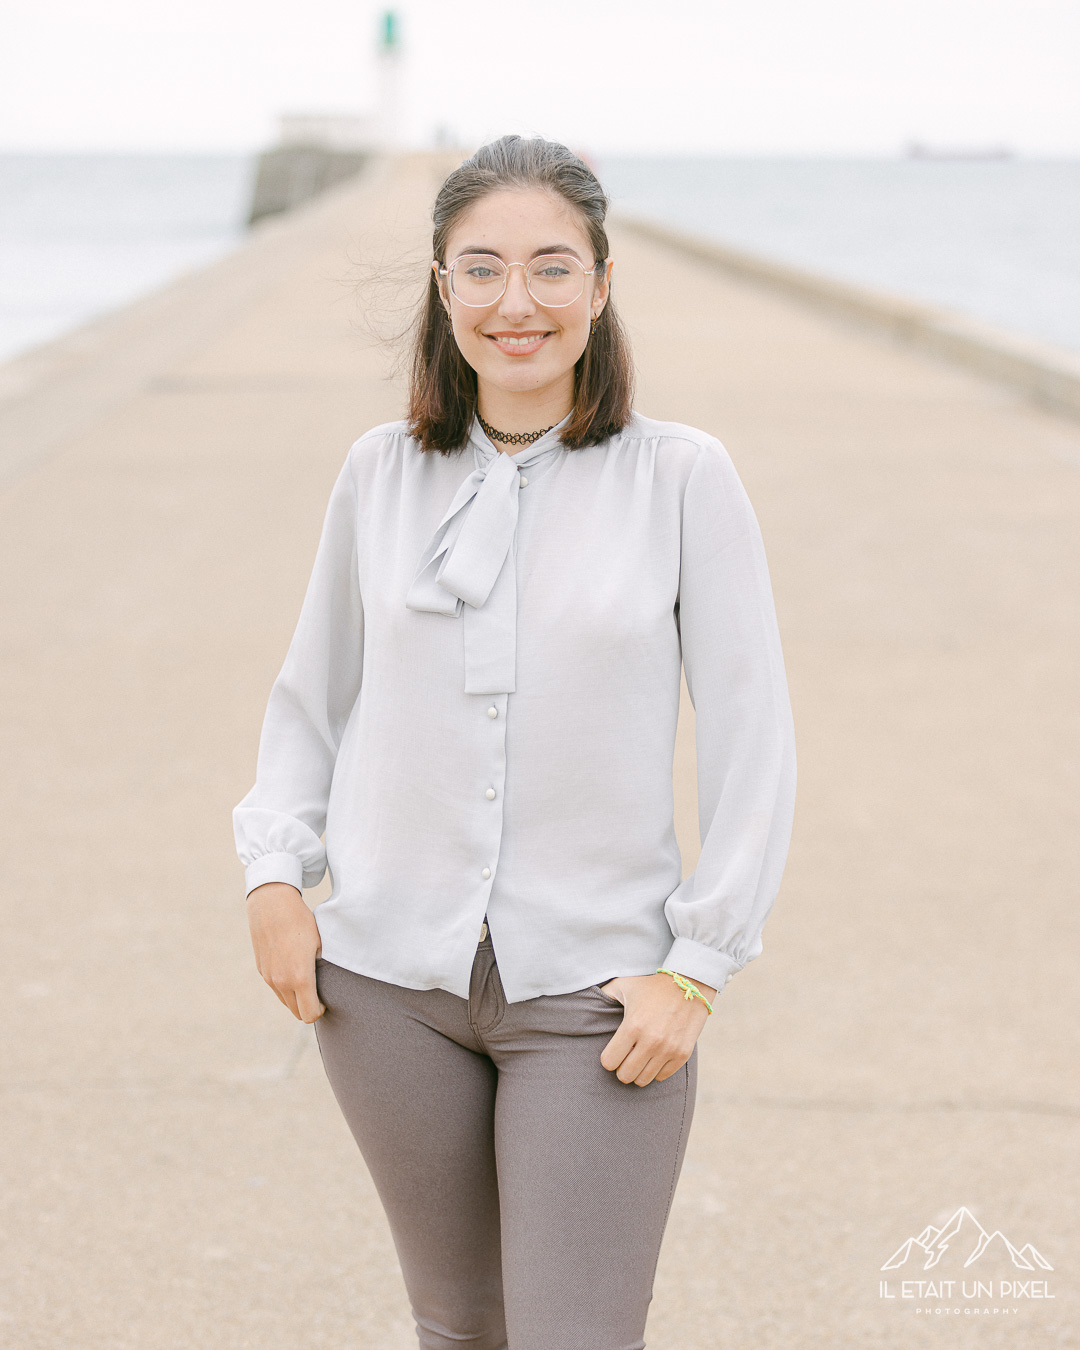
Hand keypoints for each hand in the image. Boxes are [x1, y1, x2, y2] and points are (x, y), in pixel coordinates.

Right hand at [246, 882, 324, 1022]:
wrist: (272, 905)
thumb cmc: (301, 922)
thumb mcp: (320, 944)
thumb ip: (323, 969)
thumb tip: (328, 983)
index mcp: (299, 978)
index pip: (310, 1014)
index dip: (320, 1011)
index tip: (326, 1001)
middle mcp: (281, 982)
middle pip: (297, 1013)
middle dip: (309, 1008)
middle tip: (319, 994)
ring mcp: (269, 977)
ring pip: (285, 1001)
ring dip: (296, 998)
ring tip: (308, 982)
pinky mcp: (261, 970)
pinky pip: (276, 988)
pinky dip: (285, 987)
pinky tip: (293, 970)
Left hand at [597, 973, 716, 1085]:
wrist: (689, 984)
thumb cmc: (651, 985)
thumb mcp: (623, 985)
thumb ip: (604, 995)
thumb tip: (584, 1002)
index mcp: (632, 1026)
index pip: (609, 1062)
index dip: (608, 1058)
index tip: (613, 1051)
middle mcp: (651, 1041)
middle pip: (625, 1075)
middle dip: (621, 1068)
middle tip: (625, 1057)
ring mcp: (668, 1049)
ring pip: (643, 1080)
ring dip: (638, 1071)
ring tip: (639, 1057)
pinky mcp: (683, 1054)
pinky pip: (662, 1077)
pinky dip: (655, 1070)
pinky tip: (654, 1056)